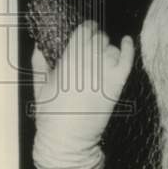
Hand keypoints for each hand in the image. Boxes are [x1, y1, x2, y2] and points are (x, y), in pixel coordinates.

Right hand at [32, 21, 133, 168]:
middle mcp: (88, 65)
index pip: (83, 33)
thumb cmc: (50, 115)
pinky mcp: (117, 84)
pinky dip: (128, 47)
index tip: (85, 29)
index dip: (85, 28)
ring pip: (111, 48)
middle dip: (94, 38)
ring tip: (101, 54)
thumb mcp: (39, 88)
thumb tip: (39, 45)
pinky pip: (127, 59)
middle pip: (98, 39)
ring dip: (106, 48)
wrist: (68, 140)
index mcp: (67, 63)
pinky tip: (126, 41)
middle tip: (91, 44)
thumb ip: (39, 64)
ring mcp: (105, 74)